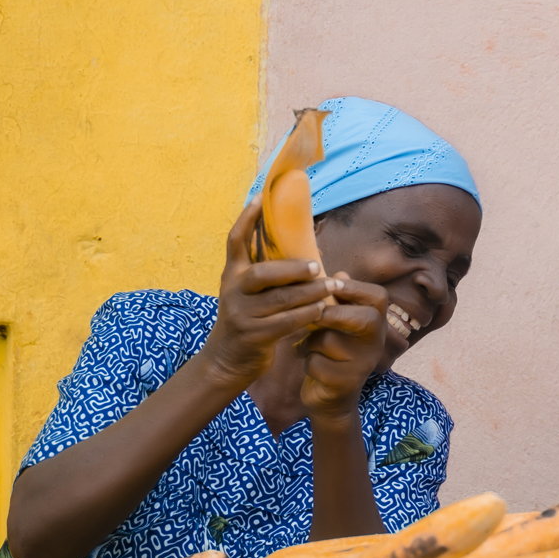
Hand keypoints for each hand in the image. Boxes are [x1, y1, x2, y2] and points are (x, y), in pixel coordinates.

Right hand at [201, 202, 337, 391]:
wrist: (226, 361)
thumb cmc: (247, 320)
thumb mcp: (248, 294)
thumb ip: (267, 274)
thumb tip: (306, 252)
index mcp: (232, 274)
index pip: (235, 240)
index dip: (247, 218)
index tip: (262, 196)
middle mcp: (233, 291)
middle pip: (263, 272)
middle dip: (293, 269)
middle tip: (318, 267)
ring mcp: (241, 314)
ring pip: (280, 299)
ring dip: (310, 293)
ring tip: (332, 286)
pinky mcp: (253, 336)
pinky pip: (285, 322)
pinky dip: (306, 315)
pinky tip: (322, 311)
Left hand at [298, 278, 388, 416]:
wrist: (332, 400)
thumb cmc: (333, 353)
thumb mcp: (340, 325)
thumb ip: (340, 301)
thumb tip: (339, 272)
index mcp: (378, 324)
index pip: (378, 298)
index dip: (354, 287)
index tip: (331, 283)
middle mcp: (376, 344)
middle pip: (363, 319)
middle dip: (331, 314)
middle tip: (312, 315)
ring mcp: (363, 366)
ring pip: (330, 340)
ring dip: (310, 341)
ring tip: (307, 345)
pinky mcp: (345, 384)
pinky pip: (317, 362)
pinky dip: (306, 362)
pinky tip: (309, 365)